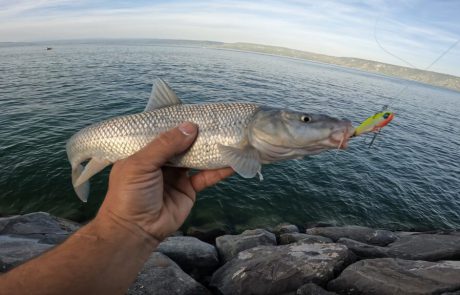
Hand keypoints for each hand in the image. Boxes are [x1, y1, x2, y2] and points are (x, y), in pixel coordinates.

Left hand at [98, 122, 233, 241]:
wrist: (136, 231)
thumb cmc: (129, 194)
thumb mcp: (141, 164)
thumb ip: (165, 145)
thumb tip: (190, 127)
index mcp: (143, 151)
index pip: (162, 132)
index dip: (177, 122)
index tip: (195, 111)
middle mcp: (160, 161)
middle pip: (182, 143)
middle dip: (197, 134)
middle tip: (216, 121)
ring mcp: (176, 175)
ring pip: (196, 158)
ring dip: (210, 150)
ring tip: (228, 137)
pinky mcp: (188, 189)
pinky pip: (205, 176)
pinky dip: (219, 170)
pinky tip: (232, 162)